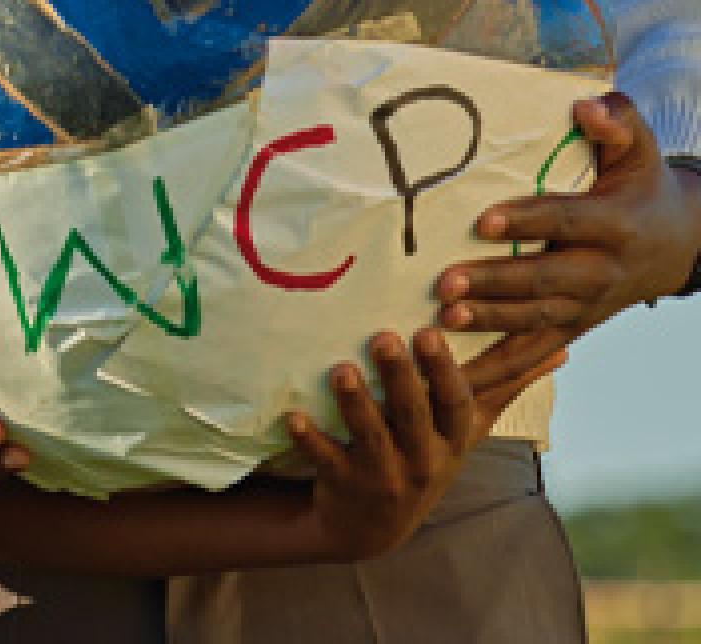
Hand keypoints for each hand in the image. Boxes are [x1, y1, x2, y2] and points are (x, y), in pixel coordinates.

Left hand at [289, 326, 561, 562]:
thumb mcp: (468, 427)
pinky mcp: (344, 484)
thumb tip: (562, 346)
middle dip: (401, 377)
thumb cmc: (427, 454)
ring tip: (342, 369)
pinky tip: (293, 416)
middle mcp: (422, 458)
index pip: (456, 403)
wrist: (373, 526)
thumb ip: (507, 384)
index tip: (430, 331)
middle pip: (413, 416)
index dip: (444, 371)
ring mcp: (382, 474)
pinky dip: (310, 438)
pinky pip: (326, 460)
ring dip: (356, 403)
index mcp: (450, 438)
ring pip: (371, 436)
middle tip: (385, 336)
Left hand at [437, 93, 700, 394]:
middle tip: (447, 284)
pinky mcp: (577, 327)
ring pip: (540, 321)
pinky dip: (502, 368)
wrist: (678, 241)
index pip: (566, 222)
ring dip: (491, 324)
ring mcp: (590, 305)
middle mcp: (604, 270)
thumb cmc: (641, 182)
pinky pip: (539, 352)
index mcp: (616, 224)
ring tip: (445, 320)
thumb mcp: (638, 145)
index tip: (484, 221)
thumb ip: (615, 121)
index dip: (527, 222)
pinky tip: (461, 374)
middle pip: (547, 280)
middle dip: (497, 284)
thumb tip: (584, 107)